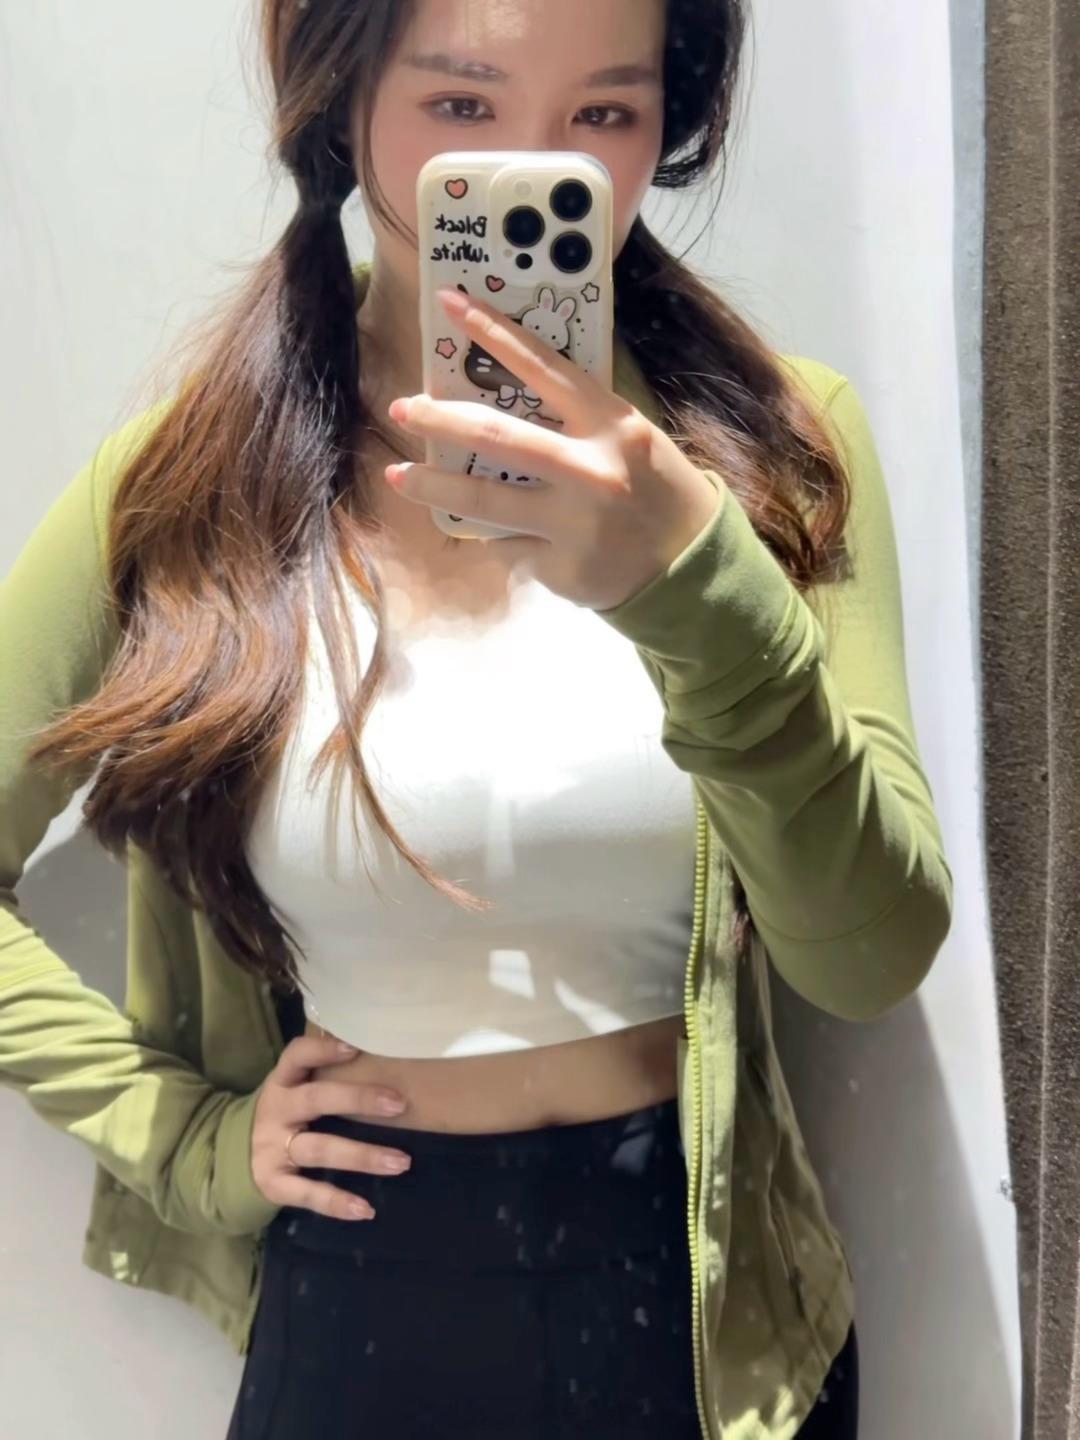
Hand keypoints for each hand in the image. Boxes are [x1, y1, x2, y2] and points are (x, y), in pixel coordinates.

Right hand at [250, 1035, 411, 1220]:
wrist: (231, 1158)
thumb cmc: (282, 1115)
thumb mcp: (291, 1089)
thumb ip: (321, 1075)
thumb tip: (378, 1056)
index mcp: (282, 1083)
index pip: (297, 1057)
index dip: (322, 1050)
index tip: (355, 1049)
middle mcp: (276, 1112)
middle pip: (316, 1100)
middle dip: (358, 1099)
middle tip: (399, 1103)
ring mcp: (272, 1149)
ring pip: (320, 1149)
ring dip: (362, 1156)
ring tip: (400, 1162)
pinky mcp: (273, 1184)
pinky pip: (308, 1193)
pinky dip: (337, 1202)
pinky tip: (367, 1209)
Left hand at [384, 286, 723, 612]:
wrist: (691, 564)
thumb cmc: (654, 490)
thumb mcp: (627, 440)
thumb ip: (575, 422)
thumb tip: (498, 401)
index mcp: (610, 423)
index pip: (543, 366)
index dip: (493, 331)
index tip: (449, 304)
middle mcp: (590, 469)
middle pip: (496, 433)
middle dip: (439, 418)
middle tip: (402, 408)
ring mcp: (573, 521)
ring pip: (482, 499)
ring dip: (433, 485)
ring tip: (400, 476)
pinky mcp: (559, 564)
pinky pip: (508, 544)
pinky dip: (500, 537)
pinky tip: (512, 538)